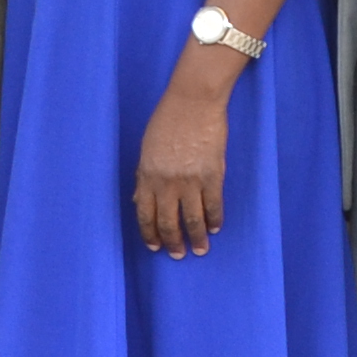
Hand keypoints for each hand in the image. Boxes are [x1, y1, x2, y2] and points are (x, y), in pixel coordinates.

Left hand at [133, 69, 233, 257]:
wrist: (193, 101)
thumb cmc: (167, 120)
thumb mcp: (147, 148)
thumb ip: (144, 175)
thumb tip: (141, 201)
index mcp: (147, 175)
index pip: (145, 214)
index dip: (150, 233)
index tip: (155, 246)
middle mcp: (166, 182)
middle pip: (168, 222)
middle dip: (173, 242)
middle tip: (178, 254)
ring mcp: (190, 180)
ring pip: (192, 219)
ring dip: (196, 237)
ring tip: (200, 250)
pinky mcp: (212, 175)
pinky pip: (213, 205)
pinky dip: (214, 219)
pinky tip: (215, 228)